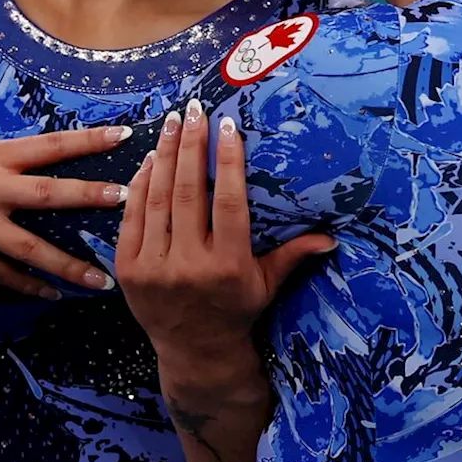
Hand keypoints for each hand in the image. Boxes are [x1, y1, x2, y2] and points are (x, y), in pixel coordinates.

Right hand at [0, 128, 134, 297]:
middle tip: (127, 199)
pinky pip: (2, 273)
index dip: (88, 140)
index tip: (124, 134)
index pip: (49, 144)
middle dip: (89, 196)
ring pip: (30, 247)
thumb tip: (32, 156)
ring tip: (101, 279)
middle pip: (48, 193)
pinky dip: (29, 286)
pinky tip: (53, 294)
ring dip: (68, 265)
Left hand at [115, 100, 334, 366]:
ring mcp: (154, 268)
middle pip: (188, 193)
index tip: (228, 126)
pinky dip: (141, 185)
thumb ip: (294, 255)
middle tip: (194, 109)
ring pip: (157, 199)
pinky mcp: (129, 270)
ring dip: (166, 156)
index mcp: (227, 266)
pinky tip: (152, 158)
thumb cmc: (237, 310)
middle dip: (192, 146)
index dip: (228, 162)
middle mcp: (189, 266)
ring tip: (173, 123)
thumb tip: (333, 237)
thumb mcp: (268, 285)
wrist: (194, 352)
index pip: (228, 203)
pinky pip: (132, 218)